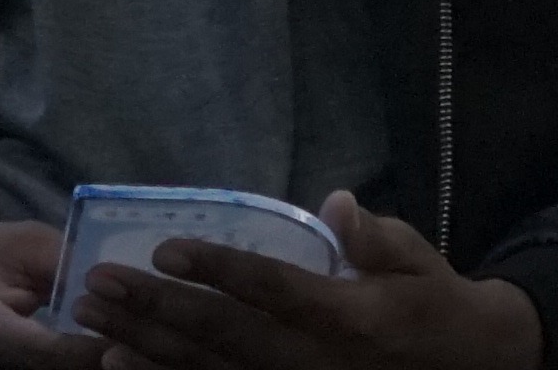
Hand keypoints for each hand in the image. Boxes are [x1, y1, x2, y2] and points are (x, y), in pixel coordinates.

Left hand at [81, 192, 540, 369]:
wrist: (464, 368)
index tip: (165, 247)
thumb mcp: (420, 261)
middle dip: (157, 308)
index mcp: (350, 318)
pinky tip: (117, 362)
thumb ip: (378, 238)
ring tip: (93, 315)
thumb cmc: (432, 303)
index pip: (273, 291)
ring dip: (145, 344)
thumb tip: (338, 203)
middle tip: (99, 280)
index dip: (218, 269)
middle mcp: (315, 362)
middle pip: (224, 335)